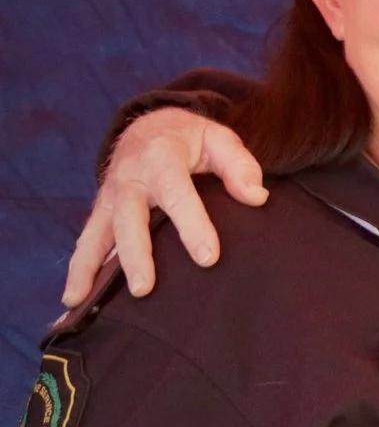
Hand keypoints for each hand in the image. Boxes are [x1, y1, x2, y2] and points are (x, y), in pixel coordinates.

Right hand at [64, 109, 264, 303]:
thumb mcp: (220, 139)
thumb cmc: (191, 139)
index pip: (178, 195)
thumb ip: (240, 165)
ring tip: (80, 300)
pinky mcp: (102, 210)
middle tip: (143, 289)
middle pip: (129, 219)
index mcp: (162, 158)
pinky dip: (79, 267)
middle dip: (135, 254)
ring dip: (88, 267)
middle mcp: (130, 178)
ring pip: (97, 233)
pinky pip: (87, 240)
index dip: (192, 226)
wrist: (151, 126)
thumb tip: (256, 196)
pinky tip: (74, 298)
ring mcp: (111, 196)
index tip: (208, 257)